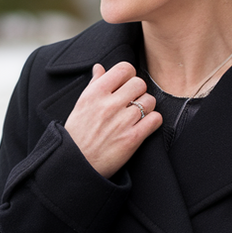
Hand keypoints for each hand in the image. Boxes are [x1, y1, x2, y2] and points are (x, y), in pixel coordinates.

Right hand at [64, 62, 162, 177]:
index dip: (129, 75)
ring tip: (137, 115)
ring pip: (150, 101)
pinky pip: (155, 119)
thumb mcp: (81, 105)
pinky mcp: (132, 138)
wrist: (75, 164)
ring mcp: (121, 121)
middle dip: (139, 92)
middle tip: (133, 102)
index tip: (126, 85)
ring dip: (147, 107)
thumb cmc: (77, 135)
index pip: (124, 69)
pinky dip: (153, 121)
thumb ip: (94, 85)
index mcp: (95, 93)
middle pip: (140, 83)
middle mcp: (109, 104)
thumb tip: (100, 68)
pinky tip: (144, 126)